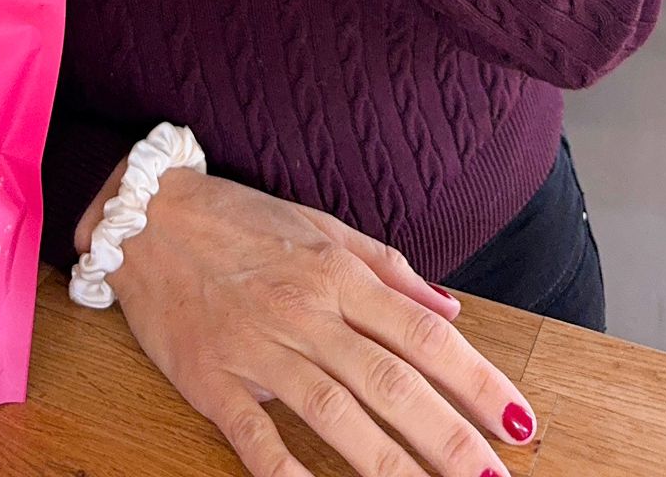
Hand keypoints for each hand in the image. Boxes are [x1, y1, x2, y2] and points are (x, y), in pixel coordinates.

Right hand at [83, 166, 534, 476]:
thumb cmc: (239, 220)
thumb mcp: (319, 226)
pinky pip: (256, 438)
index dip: (477, 380)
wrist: (145, 215)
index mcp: (337, 273)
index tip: (520, 422)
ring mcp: (259, 350)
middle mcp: (306, 312)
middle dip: (451, 438)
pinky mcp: (213, 382)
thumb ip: (388, 269)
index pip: (423, 334)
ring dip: (393, 465)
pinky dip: (288, 475)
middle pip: (392, 382)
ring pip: (338, 414)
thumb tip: (449, 309)